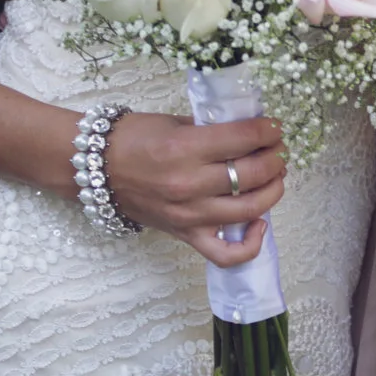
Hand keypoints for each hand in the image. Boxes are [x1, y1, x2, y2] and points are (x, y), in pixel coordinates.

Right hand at [103, 111, 287, 269]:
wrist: (96, 169)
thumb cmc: (133, 139)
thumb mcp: (176, 122)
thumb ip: (212, 128)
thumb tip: (250, 130)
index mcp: (185, 149)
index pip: (244, 139)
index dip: (268, 130)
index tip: (275, 127)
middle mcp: (189, 184)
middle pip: (252, 174)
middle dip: (275, 157)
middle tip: (278, 148)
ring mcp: (189, 215)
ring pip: (249, 209)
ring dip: (273, 190)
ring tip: (276, 175)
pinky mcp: (185, 235)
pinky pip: (226, 254)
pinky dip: (251, 244)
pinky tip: (259, 222)